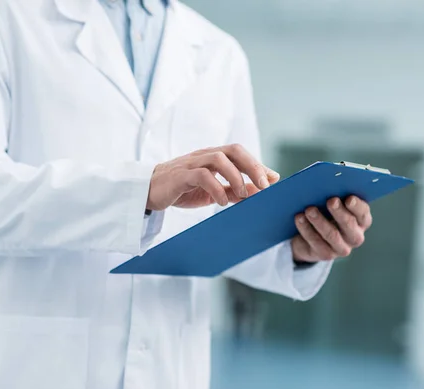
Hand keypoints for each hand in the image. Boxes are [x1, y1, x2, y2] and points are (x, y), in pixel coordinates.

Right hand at [146, 144, 279, 210]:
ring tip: (242, 195)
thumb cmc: (183, 189)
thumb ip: (233, 189)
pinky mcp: (181, 175)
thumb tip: (258, 191)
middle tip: (265, 186)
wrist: (149, 191)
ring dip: (236, 177)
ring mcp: (192, 163)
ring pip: (219, 159)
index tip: (274, 179)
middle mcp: (205, 155)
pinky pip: (201, 175)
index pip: (240, 154)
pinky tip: (221, 202)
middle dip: (253, 166)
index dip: (258, 164)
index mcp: (214, 157)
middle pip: (234, 150)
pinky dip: (216, 187)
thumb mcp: (212, 191)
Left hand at [291, 196, 371, 262]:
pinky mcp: (326, 254)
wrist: (311, 237)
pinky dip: (306, 229)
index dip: (357, 206)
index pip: (363, 214)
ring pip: (331, 234)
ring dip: (320, 220)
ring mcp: (341, 248)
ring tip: (309, 209)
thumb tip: (325, 184)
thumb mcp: (332, 205)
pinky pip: (316, 242)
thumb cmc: (326, 213)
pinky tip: (299, 218)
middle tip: (330, 201)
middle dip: (339, 212)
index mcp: (361, 221)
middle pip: (349, 224)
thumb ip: (334, 196)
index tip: (349, 198)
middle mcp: (355, 236)